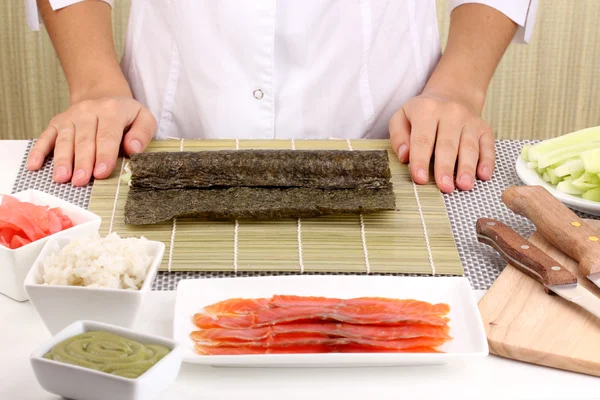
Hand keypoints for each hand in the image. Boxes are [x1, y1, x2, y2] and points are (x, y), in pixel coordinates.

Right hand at [26, 96, 156, 185]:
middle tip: (81, 181)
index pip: (107, 135)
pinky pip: (46, 137)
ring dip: (62, 160)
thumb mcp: (144, 118)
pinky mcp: (56, 123)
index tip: (101, 173)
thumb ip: (142, 133)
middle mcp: (88, 111)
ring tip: (62, 178)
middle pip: (84, 140)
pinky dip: (38, 151)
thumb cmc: (126, 115)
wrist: (103, 95)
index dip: (104, 155)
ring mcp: (70, 117)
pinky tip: (34, 166)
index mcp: (111, 111)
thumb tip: (133, 148)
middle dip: (83, 162)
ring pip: (65, 140)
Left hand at [389, 90, 494, 192]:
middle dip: (446, 168)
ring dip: (467, 168)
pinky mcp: (484, 128)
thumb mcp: (402, 117)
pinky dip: (487, 161)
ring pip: (469, 147)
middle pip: (447, 145)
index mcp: (426, 111)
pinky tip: (483, 176)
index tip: (420, 179)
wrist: (452, 95)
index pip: (422, 140)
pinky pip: (488, 145)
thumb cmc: (423, 113)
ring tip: (464, 186)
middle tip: (445, 187)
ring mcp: (470, 121)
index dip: (421, 161)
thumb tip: (404, 156)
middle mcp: (451, 113)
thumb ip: (399, 136)